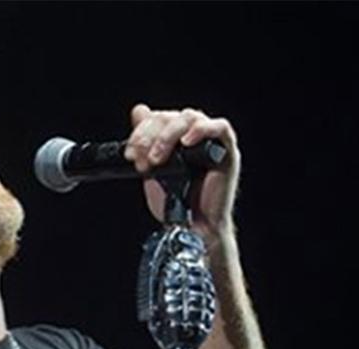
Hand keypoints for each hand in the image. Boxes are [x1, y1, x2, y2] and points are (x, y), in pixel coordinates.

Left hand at [124, 104, 240, 238]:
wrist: (192, 228)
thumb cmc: (176, 202)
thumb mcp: (153, 169)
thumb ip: (147, 141)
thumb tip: (139, 110)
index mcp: (176, 137)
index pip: (157, 118)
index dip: (141, 132)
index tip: (130, 154)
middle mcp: (194, 135)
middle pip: (171, 116)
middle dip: (151, 136)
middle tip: (141, 160)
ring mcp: (211, 141)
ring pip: (190, 117)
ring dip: (169, 135)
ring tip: (158, 159)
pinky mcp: (227, 150)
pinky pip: (220, 128)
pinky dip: (202, 130)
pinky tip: (187, 142)